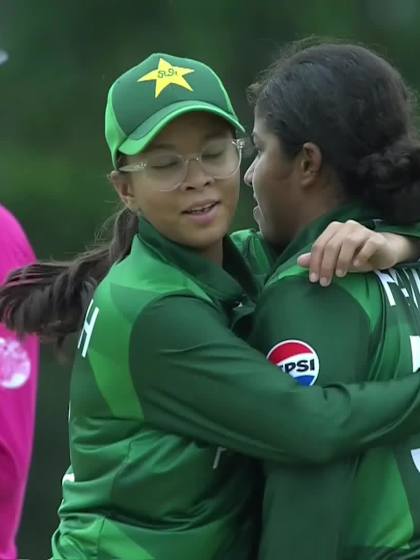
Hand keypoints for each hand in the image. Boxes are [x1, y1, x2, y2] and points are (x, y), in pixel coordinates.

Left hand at [297, 220, 418, 286]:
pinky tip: (357, 265)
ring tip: (340, 275)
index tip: (314, 279)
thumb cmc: (356, 256)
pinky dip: (361, 255)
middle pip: (332, 245)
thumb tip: (299, 262)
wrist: (383, 253)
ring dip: (342, 260)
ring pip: (348, 242)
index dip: (314, 263)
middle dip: (326, 265)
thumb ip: (318, 259)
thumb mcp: (335, 260)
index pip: (319, 245)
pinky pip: (368, 244)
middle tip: (325, 282)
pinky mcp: (377, 238)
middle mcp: (347, 226)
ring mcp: (363, 230)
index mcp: (333, 229)